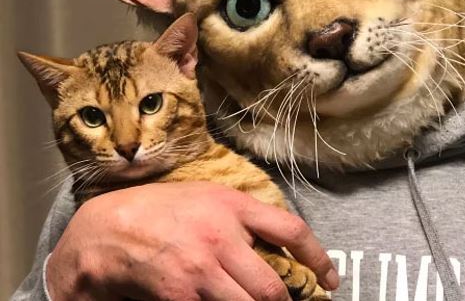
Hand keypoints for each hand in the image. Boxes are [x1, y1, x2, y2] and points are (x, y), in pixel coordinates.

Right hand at [46, 182, 338, 300]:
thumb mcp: (209, 196)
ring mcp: (200, 271)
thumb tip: (279, 243)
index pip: (291, 230)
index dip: (318, 257)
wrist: (110, 228)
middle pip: (272, 286)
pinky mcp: (179, 297)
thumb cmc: (164, 208)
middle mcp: (221, 238)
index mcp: (233, 206)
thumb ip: (244, 216)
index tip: (329, 277)